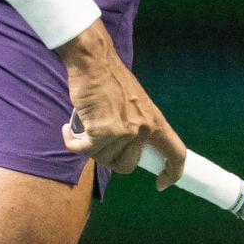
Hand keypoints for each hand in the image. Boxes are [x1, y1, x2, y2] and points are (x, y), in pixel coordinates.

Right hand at [55, 20, 185, 186]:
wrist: (93, 61)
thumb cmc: (110, 78)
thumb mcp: (135, 102)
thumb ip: (136, 124)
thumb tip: (127, 146)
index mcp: (155, 121)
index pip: (176, 153)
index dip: (173, 172)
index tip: (162, 183)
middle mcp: (142, 130)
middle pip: (127, 166)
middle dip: (110, 159)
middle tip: (99, 142)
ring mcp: (123, 132)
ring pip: (102, 158)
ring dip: (88, 147)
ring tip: (83, 128)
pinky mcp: (101, 132)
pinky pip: (83, 150)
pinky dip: (72, 143)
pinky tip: (68, 131)